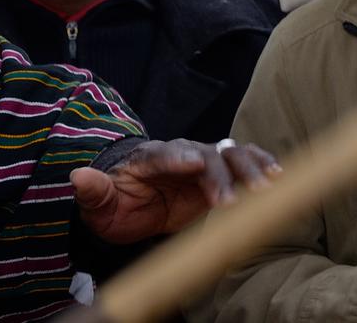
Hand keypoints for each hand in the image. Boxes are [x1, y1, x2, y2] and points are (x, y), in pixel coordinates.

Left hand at [72, 138, 280, 244]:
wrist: (136, 203)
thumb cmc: (117, 204)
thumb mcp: (99, 205)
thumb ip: (94, 191)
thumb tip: (78, 175)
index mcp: (150, 158)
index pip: (167, 153)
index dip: (181, 157)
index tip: (195, 164)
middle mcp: (183, 153)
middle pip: (207, 155)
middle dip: (221, 176)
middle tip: (232, 201)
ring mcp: (206, 161)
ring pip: (232, 155)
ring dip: (250, 169)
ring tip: (266, 188)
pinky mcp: (222, 173)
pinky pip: (246, 162)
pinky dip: (263, 165)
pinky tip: (278, 176)